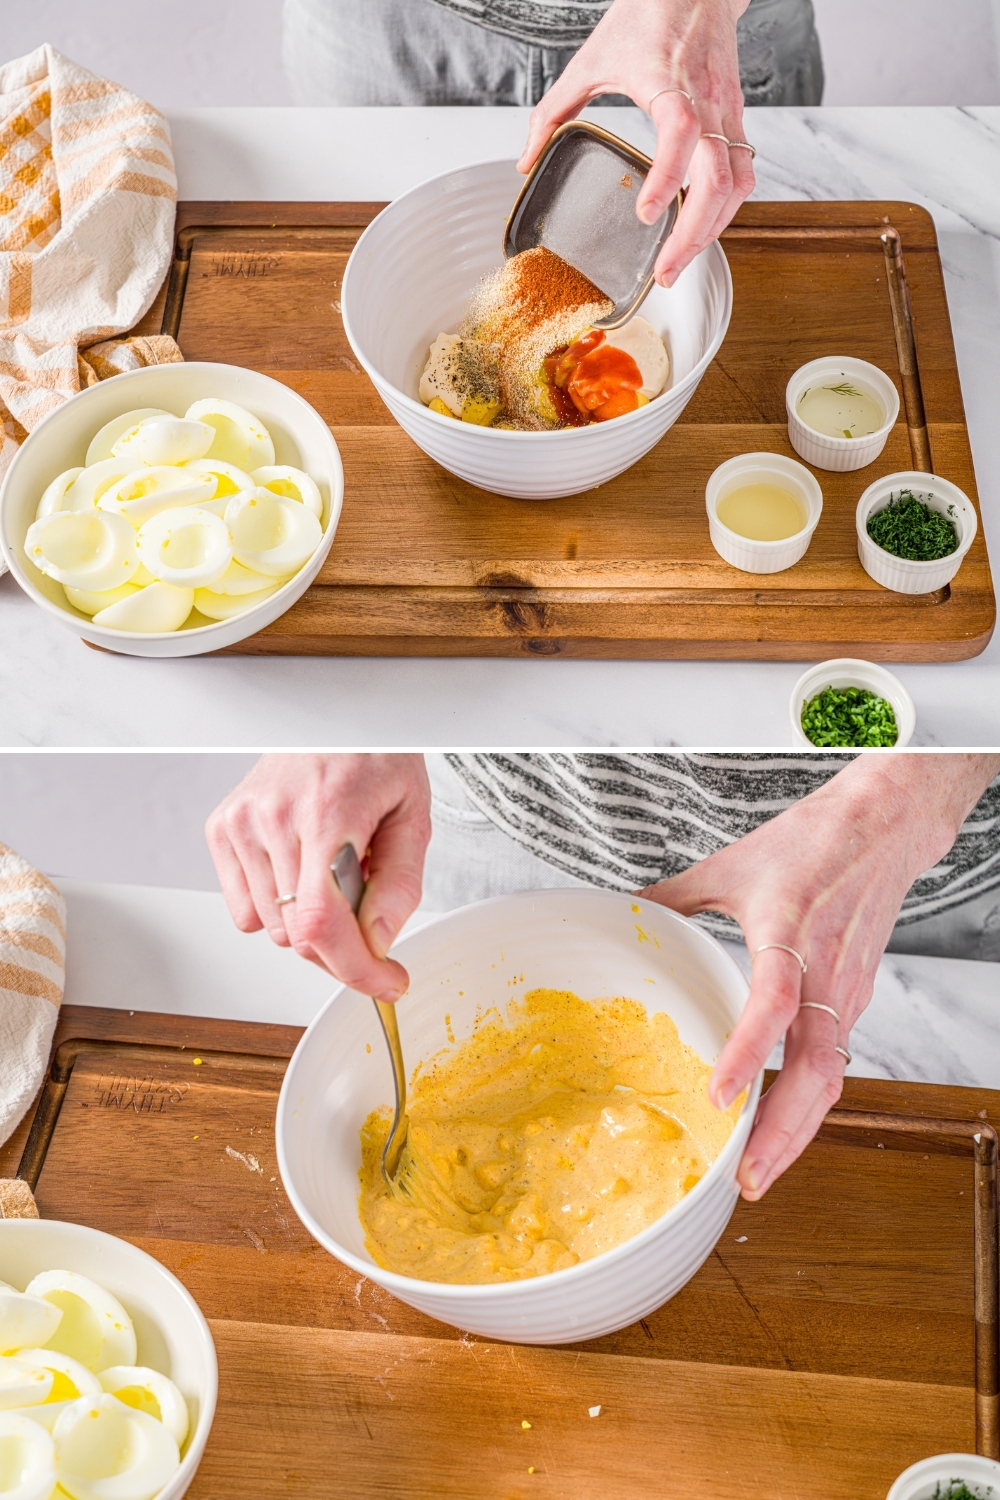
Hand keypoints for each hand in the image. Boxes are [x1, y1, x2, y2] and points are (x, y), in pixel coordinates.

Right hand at [206, 754, 431, 1000]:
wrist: (331, 719)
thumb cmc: (374, 759)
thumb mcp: (413, 813)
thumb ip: (400, 883)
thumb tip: (378, 941)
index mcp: (328, 811)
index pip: (322, 920)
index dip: (355, 969)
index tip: (386, 983)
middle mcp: (275, 817)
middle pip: (301, 935)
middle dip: (344, 946)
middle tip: (368, 914)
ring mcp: (242, 823)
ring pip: (273, 930)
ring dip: (309, 924)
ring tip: (332, 873)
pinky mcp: (221, 830)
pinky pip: (245, 912)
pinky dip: (276, 909)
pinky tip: (299, 870)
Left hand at [516, 0, 754, 286]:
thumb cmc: (647, 15)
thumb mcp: (590, 59)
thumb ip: (554, 111)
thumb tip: (527, 160)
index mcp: (669, 81)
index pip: (681, 131)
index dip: (668, 176)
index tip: (648, 214)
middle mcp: (707, 101)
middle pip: (718, 176)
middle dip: (694, 231)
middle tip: (665, 270)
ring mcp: (727, 112)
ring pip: (737, 182)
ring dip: (712, 229)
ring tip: (679, 262)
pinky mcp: (736, 120)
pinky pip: (742, 174)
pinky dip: (725, 209)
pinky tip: (701, 230)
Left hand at [639, 754, 999, 1199]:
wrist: (885, 826)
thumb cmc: (812, 840)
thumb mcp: (731, 863)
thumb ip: (674, 895)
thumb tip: (624, 912)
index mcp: (789, 932)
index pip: (775, 1003)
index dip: (749, 1052)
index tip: (719, 1096)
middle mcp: (827, 973)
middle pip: (816, 1069)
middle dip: (783, 1131)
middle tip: (745, 1177)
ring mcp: (849, 991)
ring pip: (832, 1078)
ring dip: (798, 1130)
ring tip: (758, 1172)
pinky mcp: (857, 999)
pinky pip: (835, 1062)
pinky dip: (809, 1103)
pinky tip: (780, 1127)